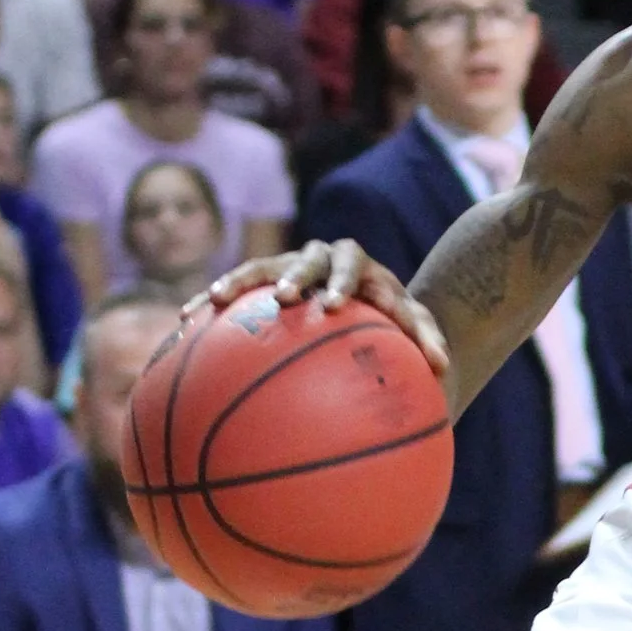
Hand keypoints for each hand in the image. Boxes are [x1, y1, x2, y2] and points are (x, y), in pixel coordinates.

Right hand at [197, 243, 451, 384]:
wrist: (367, 300)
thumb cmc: (392, 322)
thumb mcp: (413, 330)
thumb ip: (426, 342)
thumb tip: (446, 371)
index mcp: (363, 269)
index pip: (356, 269)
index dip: (345, 283)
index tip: (335, 305)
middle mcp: (326, 260)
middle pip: (309, 259)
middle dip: (296, 275)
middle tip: (285, 297)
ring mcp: (291, 266)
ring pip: (264, 266)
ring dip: (243, 281)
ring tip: (218, 299)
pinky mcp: (264, 279)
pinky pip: (236, 287)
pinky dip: (213, 298)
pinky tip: (185, 319)